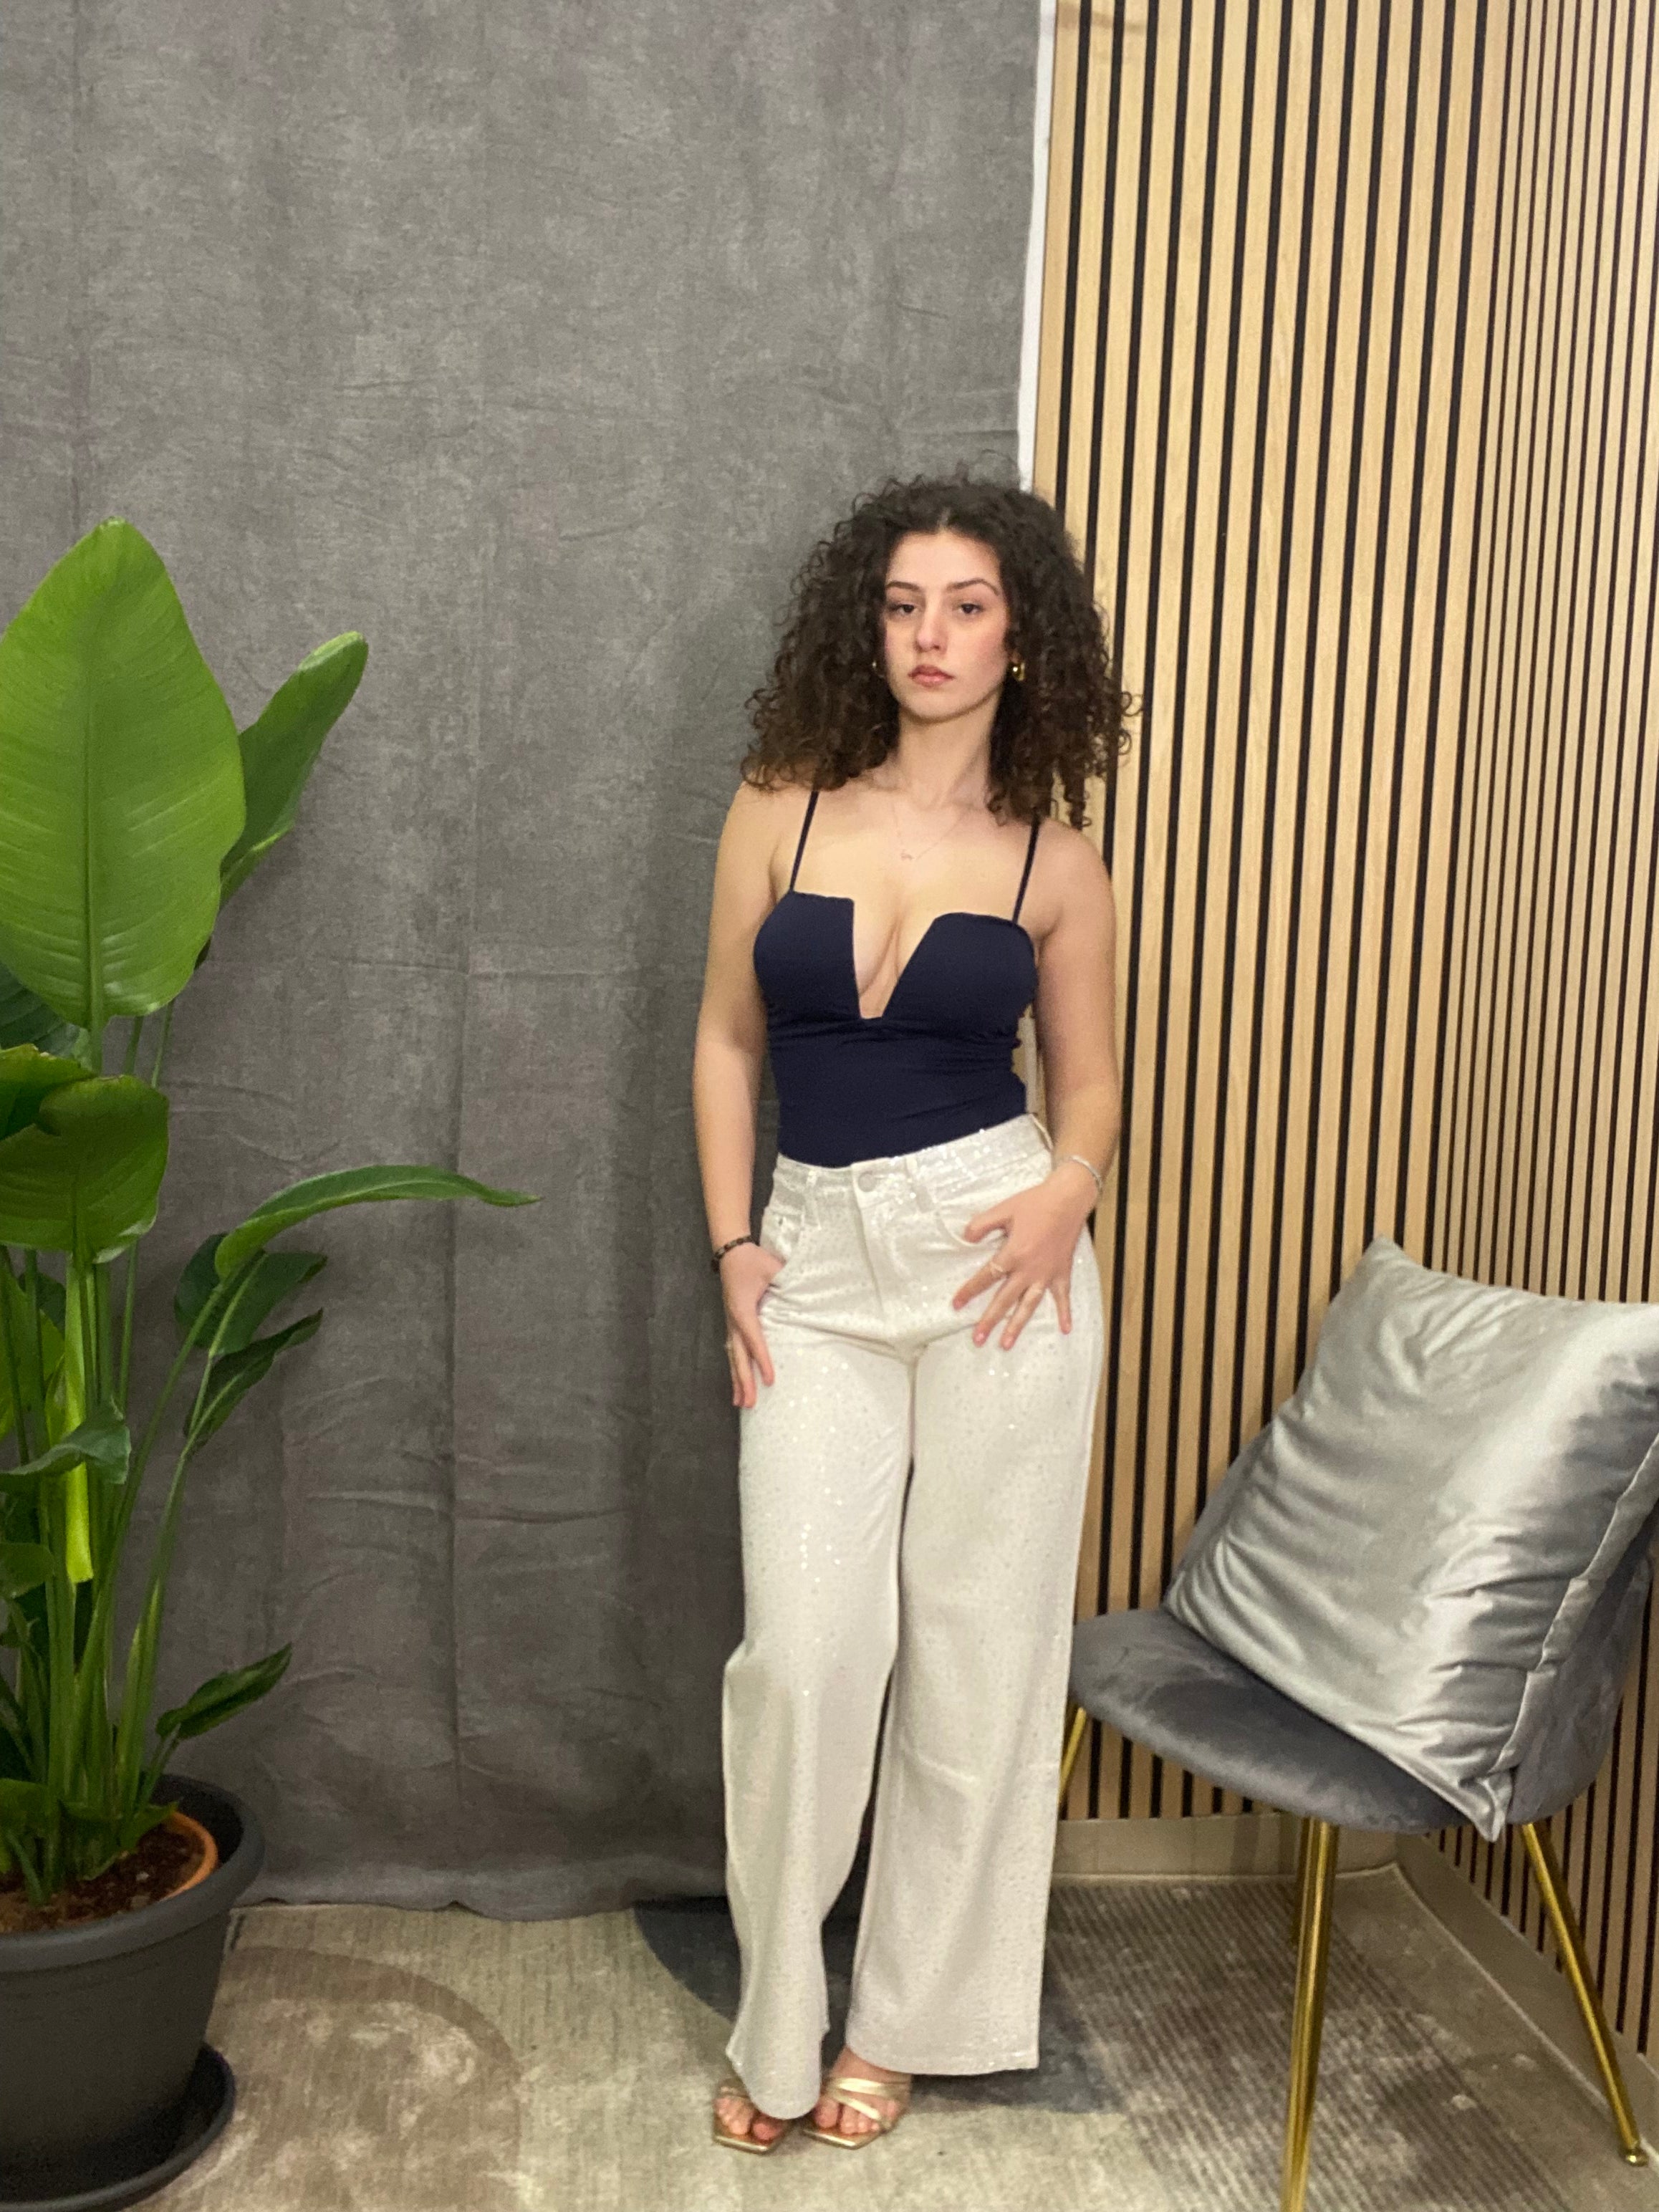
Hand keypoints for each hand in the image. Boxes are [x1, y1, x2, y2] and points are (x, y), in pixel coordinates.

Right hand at [721, 1241, 788, 1406]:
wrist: (731, 1251)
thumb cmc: (753, 1260)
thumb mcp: (774, 1268)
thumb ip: (788, 1282)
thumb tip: (807, 1295)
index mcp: (743, 1309)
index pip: (755, 1339)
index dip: (762, 1360)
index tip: (770, 1379)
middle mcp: (734, 1320)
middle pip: (739, 1356)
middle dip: (745, 1381)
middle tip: (751, 1403)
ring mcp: (731, 1322)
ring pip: (733, 1356)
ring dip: (737, 1380)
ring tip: (741, 1403)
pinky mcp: (732, 1322)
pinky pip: (733, 1349)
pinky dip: (736, 1368)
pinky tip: (737, 1383)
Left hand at [951, 1162, 1096, 1348]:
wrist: (1068, 1199)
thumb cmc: (1035, 1203)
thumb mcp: (1004, 1209)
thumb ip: (982, 1225)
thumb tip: (966, 1237)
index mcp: (1013, 1254)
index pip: (986, 1277)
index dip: (970, 1291)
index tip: (957, 1304)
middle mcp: (1029, 1269)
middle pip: (1005, 1300)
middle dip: (990, 1320)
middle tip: (978, 1339)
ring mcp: (1046, 1274)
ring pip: (1029, 1305)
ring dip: (1017, 1325)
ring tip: (1006, 1344)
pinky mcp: (1062, 1272)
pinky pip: (1063, 1296)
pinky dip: (1065, 1312)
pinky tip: (1065, 1329)